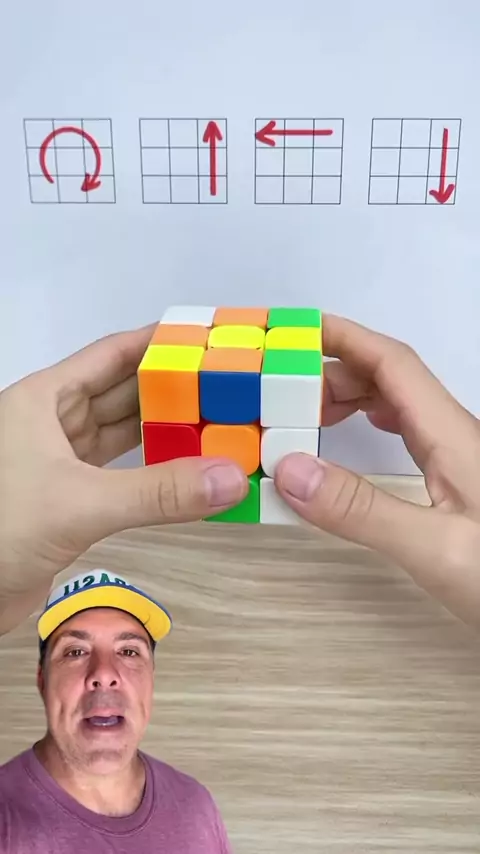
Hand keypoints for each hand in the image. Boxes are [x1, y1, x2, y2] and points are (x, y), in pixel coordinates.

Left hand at [0, 325, 246, 632]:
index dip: (157, 343)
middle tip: (227, 385)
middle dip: (171, 388)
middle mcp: (52, 421)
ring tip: (217, 422)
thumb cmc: (2, 528)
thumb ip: (158, 492)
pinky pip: (119, 472)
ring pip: (121, 434)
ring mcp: (59, 460)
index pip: (111, 354)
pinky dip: (151, 470)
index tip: (206, 338)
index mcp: (45, 398)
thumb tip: (232, 480)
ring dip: (164, 429)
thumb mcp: (81, 503)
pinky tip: (185, 468)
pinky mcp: (67, 498)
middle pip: (121, 392)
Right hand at [275, 314, 479, 629]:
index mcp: (451, 434)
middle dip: (333, 372)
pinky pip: (405, 432)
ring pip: (398, 404)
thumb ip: (363, 511)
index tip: (292, 330)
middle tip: (280, 394)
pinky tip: (352, 438)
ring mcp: (457, 457)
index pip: (391, 363)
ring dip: (349, 398)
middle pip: (389, 379)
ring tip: (303, 418)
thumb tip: (289, 470)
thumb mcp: (435, 549)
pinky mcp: (457, 480)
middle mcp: (454, 435)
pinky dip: (367, 424)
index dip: (342, 338)